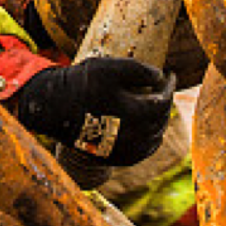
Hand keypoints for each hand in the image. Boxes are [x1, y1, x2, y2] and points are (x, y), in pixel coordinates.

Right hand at [6, 57, 174, 167]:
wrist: (55, 109)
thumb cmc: (82, 85)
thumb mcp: (110, 68)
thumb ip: (139, 69)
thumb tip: (160, 75)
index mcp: (136, 114)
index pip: (164, 100)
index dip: (169, 85)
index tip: (170, 74)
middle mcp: (135, 137)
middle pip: (161, 118)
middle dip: (165, 101)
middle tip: (163, 87)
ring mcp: (127, 151)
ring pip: (155, 136)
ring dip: (159, 119)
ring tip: (156, 104)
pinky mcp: (118, 158)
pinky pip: (144, 150)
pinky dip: (150, 137)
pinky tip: (148, 126)